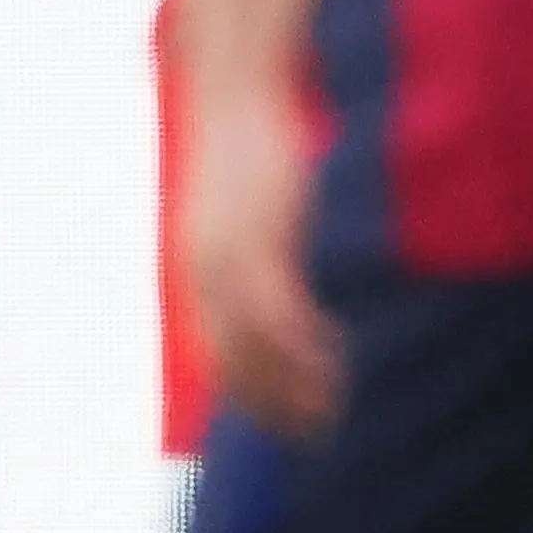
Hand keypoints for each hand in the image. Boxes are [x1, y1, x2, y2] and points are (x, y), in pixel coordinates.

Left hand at [184, 80, 342, 437]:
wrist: (235, 98)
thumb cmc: (250, 153)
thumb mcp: (246, 214)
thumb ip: (256, 254)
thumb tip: (281, 284)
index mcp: (200, 273)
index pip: (222, 355)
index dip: (252, 395)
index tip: (285, 425)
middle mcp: (205, 274)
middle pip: (236, 362)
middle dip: (274, 403)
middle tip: (315, 433)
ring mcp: (228, 260)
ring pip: (256, 345)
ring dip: (294, 382)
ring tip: (332, 406)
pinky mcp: (258, 240)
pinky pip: (277, 309)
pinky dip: (301, 343)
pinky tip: (333, 357)